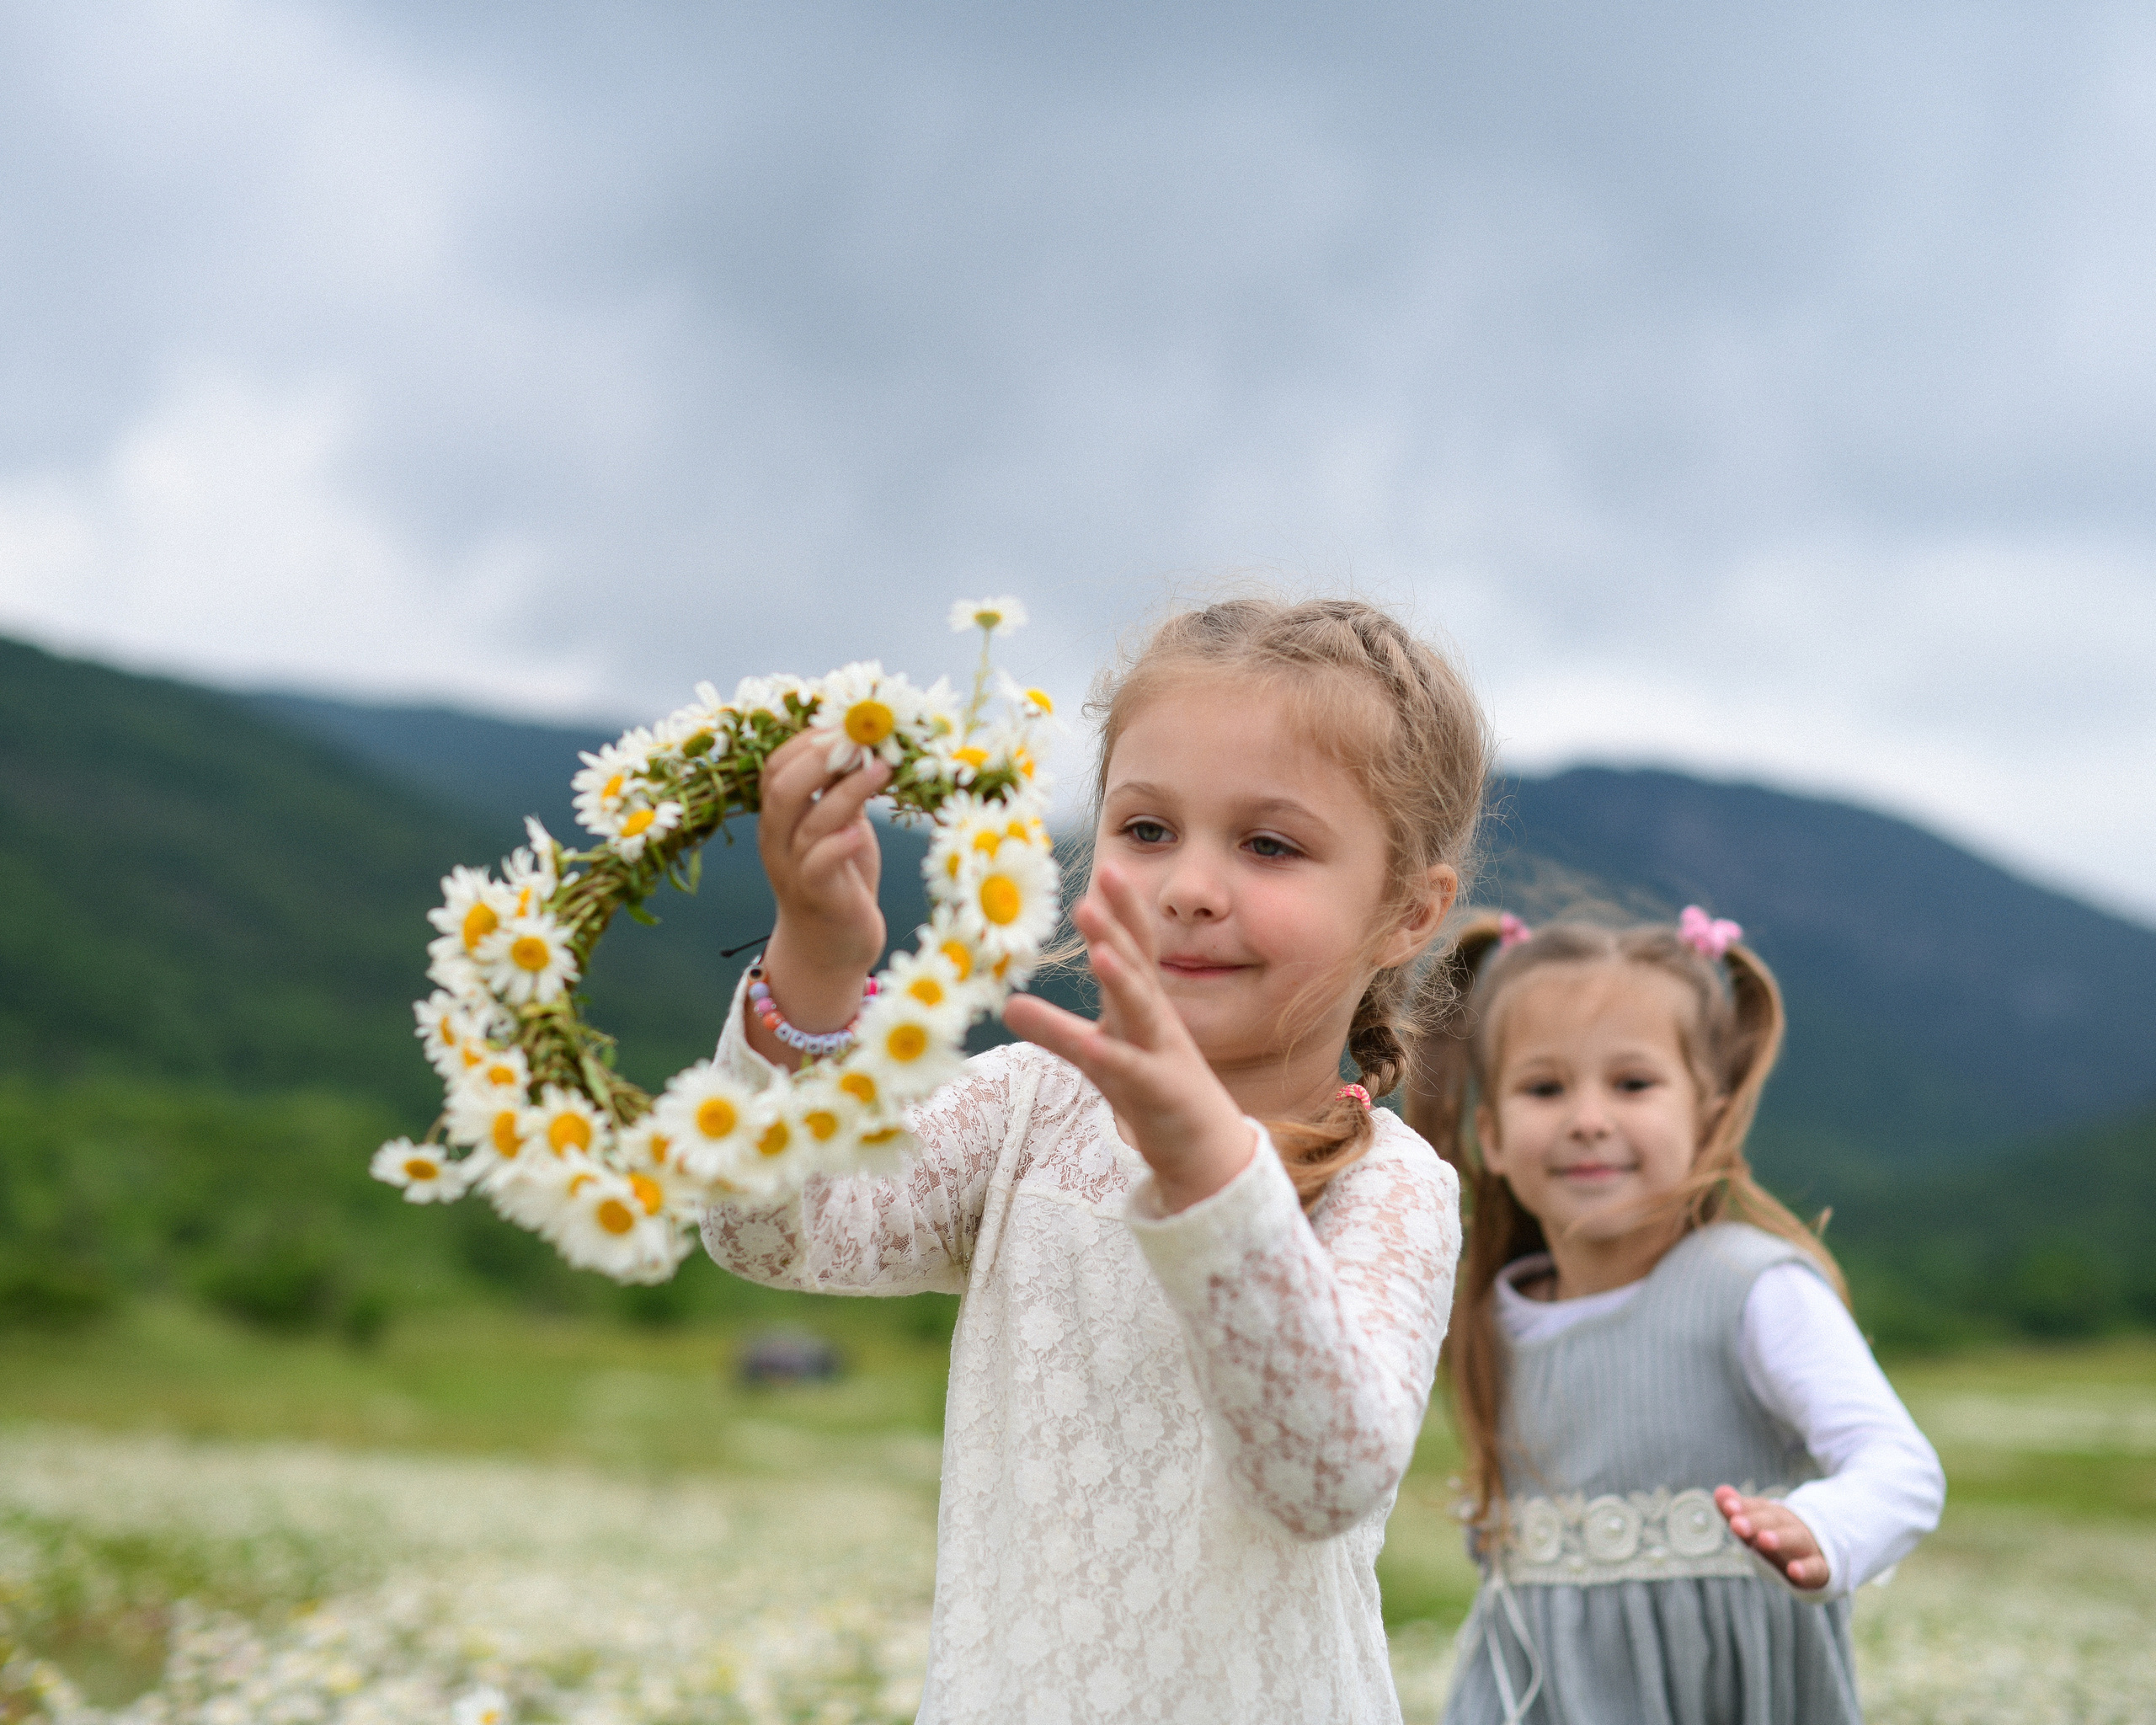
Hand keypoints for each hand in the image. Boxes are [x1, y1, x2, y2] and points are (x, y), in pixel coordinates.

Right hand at [750, 732, 889, 1060]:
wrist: (831, 948)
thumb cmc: (841, 880)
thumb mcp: (841, 827)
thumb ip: (843, 792)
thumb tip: (867, 745)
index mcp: (778, 818)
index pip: (776, 767)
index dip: (807, 740)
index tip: (847, 722)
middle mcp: (777, 841)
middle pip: (781, 786)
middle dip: (820, 755)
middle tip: (861, 737)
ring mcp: (794, 870)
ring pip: (807, 821)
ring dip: (846, 790)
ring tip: (883, 768)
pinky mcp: (817, 897)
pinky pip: (819, 864)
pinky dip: (839, 842)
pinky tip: (862, 829)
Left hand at [1001, 865, 1253, 1211]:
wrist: (1205, 1149)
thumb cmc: (1152, 1090)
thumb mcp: (1101, 1054)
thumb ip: (1056, 1029)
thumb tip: (1008, 1004)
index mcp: (1143, 1006)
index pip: (1135, 949)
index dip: (1123, 911)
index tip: (1107, 868)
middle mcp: (1156, 1021)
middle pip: (1138, 967)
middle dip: (1117, 930)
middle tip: (1092, 893)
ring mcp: (1161, 1055)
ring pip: (1141, 1011)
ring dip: (1121, 979)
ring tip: (1099, 952)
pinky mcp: (1159, 1094)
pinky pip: (1132, 1073)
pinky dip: (1113, 1057)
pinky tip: (1094, 1045)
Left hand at [1715, 1486, 1828, 1589]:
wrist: (1822, 1553)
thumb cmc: (1780, 1538)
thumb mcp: (1758, 1526)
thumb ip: (1738, 1511)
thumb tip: (1719, 1491)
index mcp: (1773, 1515)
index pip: (1757, 1507)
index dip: (1743, 1507)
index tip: (1728, 1507)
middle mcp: (1791, 1526)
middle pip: (1773, 1520)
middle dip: (1755, 1521)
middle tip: (1736, 1524)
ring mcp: (1807, 1545)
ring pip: (1795, 1538)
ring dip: (1780, 1538)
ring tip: (1762, 1540)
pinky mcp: (1821, 1568)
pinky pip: (1816, 1568)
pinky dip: (1806, 1569)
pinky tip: (1794, 1572)